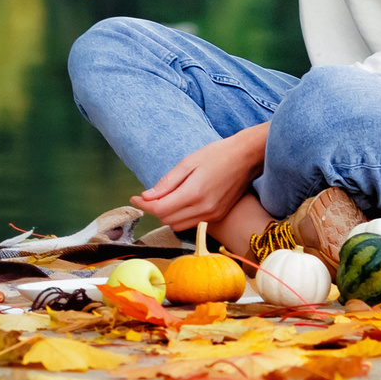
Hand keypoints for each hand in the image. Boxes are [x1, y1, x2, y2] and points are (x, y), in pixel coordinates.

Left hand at [131, 125, 267, 232]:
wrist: (246, 158)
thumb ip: (166, 183)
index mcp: (193, 193)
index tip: (134, 198)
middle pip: (167, 219)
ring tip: (166, 197)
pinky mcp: (218, 217)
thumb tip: (147, 197)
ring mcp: (212, 215)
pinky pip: (192, 223)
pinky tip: (182, 201)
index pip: (160, 209)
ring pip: (178, 225)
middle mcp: (203, 209)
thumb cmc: (217, 155)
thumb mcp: (188, 162)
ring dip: (168, 214)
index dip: (143, 205)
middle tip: (148, 195)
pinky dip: (182, 216)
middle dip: (154, 208)